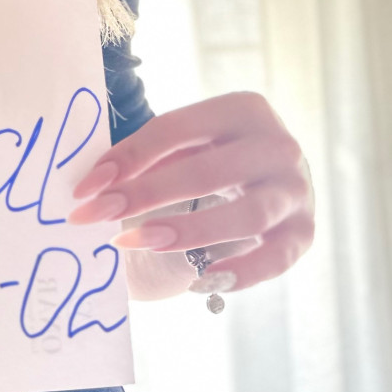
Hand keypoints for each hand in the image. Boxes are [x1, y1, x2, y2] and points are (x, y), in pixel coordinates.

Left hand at [65, 91, 314, 292]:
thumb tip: (94, 186)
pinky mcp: (304, 232)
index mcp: (242, 110)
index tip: (87, 188)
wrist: (279, 174)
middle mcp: (277, 146)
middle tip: (101, 217)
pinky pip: (274, 260)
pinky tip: (198, 281)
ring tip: (141, 242)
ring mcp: (296, 191)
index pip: (175, 130)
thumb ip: (146, 156)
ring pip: (246, 215)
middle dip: (147, 195)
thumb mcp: (188, 141)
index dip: (127, 158)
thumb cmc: (217, 154)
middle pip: (208, 172)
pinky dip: (237, 273)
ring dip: (188, 232)